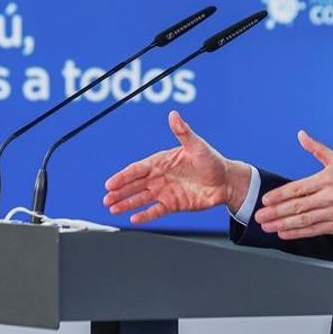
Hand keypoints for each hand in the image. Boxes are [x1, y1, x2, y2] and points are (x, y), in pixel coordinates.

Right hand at [103, 111, 251, 223]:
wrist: (226, 181)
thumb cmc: (212, 160)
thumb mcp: (196, 145)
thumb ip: (182, 132)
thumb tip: (173, 114)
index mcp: (161, 162)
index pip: (137, 169)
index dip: (123, 176)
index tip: (111, 183)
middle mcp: (159, 177)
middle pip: (135, 185)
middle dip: (120, 192)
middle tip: (106, 198)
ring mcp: (165, 192)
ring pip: (141, 198)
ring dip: (127, 203)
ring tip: (112, 209)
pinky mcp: (173, 204)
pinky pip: (156, 210)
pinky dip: (145, 215)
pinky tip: (133, 219)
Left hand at [255, 130, 332, 238]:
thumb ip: (316, 149)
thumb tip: (301, 135)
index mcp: (326, 180)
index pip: (298, 188)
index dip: (280, 195)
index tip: (266, 199)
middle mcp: (328, 198)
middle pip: (298, 206)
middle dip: (276, 212)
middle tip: (260, 216)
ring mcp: (332, 214)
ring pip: (304, 221)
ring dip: (283, 224)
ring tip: (267, 226)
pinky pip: (313, 230)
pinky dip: (298, 233)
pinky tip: (284, 233)